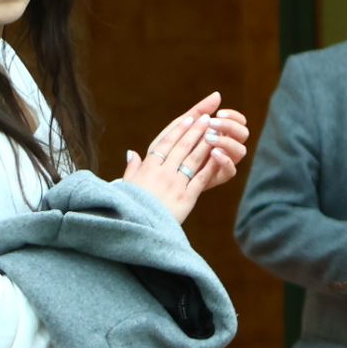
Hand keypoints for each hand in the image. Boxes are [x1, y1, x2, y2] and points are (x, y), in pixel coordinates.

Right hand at [121, 97, 241, 223]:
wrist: (138, 230)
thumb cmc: (129, 208)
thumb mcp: (126, 187)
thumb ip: (131, 169)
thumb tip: (132, 152)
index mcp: (148, 169)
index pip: (165, 144)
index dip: (178, 130)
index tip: (188, 119)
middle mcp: (162, 173)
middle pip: (181, 147)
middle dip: (195, 131)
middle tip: (206, 117)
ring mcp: (175, 185)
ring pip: (193, 159)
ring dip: (205, 143)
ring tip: (215, 131)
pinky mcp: (187, 197)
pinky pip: (201, 178)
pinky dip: (211, 165)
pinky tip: (220, 155)